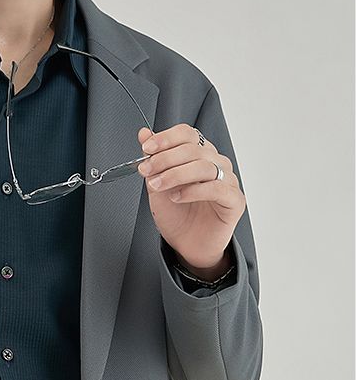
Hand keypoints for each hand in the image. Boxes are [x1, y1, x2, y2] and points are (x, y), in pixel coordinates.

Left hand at [136, 124, 245, 278]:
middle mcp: (216, 164)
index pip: (187, 134)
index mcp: (200, 155)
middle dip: (165, 158)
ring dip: (176, 174)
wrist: (187, 246)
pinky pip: (217, 188)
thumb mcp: (158, 186)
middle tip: (146, 171)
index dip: (167, 138)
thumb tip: (144, 134)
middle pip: (194, 149)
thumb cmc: (178, 217)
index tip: (147, 148)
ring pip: (204, 166)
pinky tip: (177, 196)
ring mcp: (228, 181)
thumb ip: (153, 161)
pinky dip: (193, 190)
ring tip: (158, 186)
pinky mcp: (235, 200)